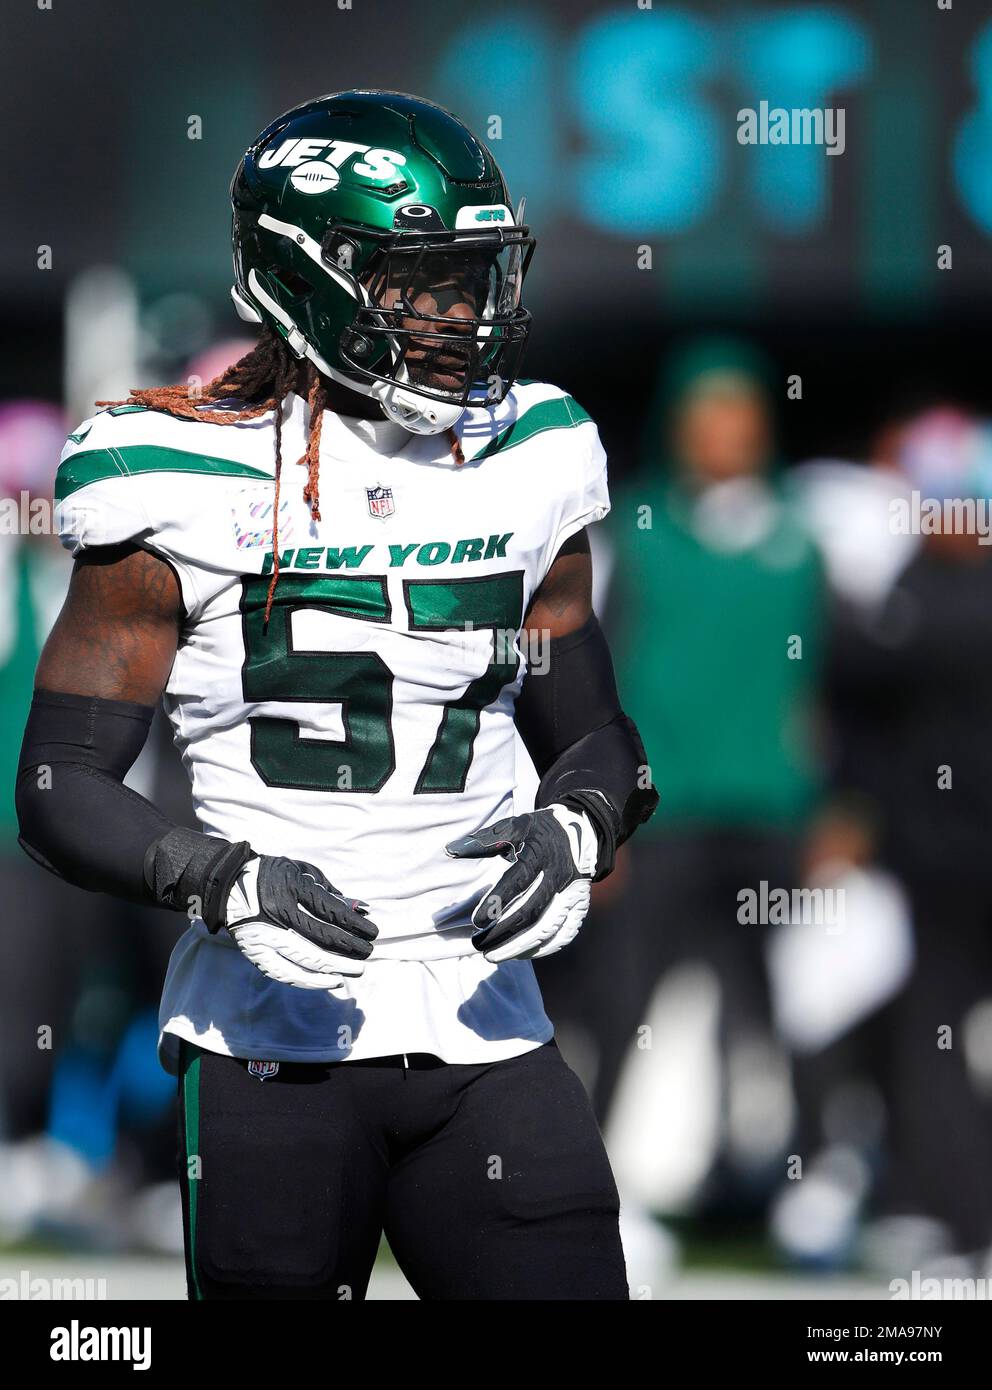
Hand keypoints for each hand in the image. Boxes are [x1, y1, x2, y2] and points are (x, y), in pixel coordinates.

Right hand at [225, 856, 376, 989]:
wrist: (230, 887)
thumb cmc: (275, 876)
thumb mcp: (303, 872)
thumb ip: (331, 892)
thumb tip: (361, 910)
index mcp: (290, 887)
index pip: (330, 911)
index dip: (355, 925)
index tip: (373, 932)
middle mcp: (276, 913)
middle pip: (322, 937)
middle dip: (350, 948)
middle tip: (368, 953)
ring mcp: (265, 936)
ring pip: (306, 959)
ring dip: (336, 967)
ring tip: (356, 970)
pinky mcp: (256, 954)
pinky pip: (287, 974)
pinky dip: (312, 981)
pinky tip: (332, 981)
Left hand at [445, 805, 597, 961]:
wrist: (582, 833)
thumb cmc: (538, 832)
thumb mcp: (514, 827)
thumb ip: (484, 841)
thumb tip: (450, 850)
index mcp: (540, 854)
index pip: (518, 882)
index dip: (497, 902)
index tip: (477, 921)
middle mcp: (559, 876)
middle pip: (531, 911)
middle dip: (502, 931)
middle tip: (478, 944)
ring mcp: (572, 894)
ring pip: (547, 928)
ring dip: (519, 946)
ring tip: (492, 955)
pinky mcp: (579, 908)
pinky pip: (563, 935)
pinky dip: (541, 949)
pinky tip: (519, 953)